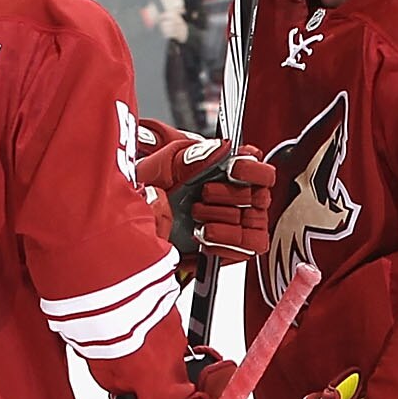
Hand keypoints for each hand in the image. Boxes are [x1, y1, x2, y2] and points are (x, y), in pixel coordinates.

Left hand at [136, 126, 275, 261]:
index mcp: (228, 170)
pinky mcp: (230, 247)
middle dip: (230, 196)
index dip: (252, 168)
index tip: (233, 169)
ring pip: (255, 223)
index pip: (260, 167)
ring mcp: (235, 222)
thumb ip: (193, 155)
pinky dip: (226, 242)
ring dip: (227, 221)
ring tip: (200, 220)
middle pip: (259, 197)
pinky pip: (245, 249)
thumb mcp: (164, 164)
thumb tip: (220, 149)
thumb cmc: (153, 187)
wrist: (137, 219)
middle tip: (204, 195)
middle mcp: (237, 196)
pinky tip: (204, 236)